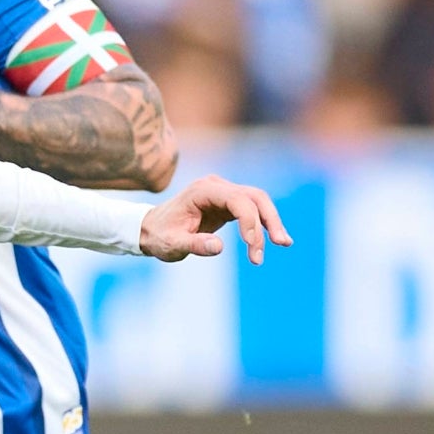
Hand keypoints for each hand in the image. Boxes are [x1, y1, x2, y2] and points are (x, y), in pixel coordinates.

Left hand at [139, 174, 291, 263]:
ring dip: (271, 222)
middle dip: (269, 220)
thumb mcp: (172, 244)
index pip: (237, 200)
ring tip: (283, 244)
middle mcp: (216, 186)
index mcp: (202, 190)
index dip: (250, 221)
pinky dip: (264, 224)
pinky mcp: (228, 203)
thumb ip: (194, 245)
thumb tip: (219, 247)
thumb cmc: (160, 236)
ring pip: (258, 202)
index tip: (253, 245)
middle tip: (280, 244)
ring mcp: (223, 193)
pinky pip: (252, 210)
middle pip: (254, 197)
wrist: (151, 229)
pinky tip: (275, 239)